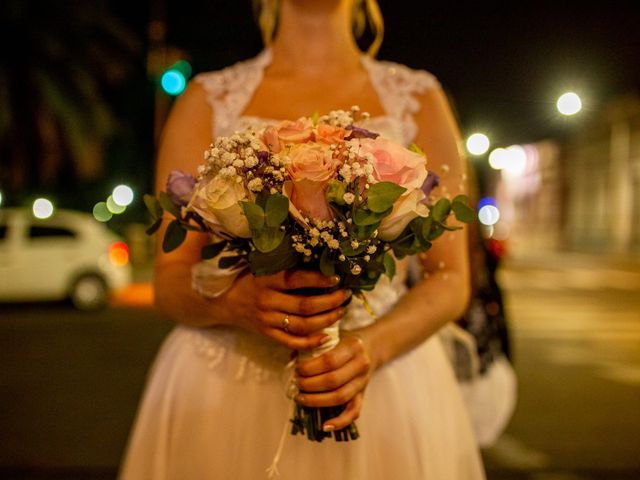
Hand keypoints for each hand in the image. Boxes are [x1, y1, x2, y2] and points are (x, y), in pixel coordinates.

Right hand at [224, 269, 351, 350]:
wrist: (225, 303)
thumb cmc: (249, 279)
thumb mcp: (262, 267)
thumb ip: (285, 267)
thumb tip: (319, 260)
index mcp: (266, 279)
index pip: (296, 280)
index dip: (318, 279)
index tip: (336, 277)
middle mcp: (266, 300)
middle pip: (304, 306)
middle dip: (330, 301)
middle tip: (345, 295)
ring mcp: (266, 320)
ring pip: (302, 325)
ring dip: (326, 320)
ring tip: (340, 312)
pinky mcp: (267, 334)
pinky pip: (292, 342)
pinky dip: (311, 342)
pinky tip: (326, 336)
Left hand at [294, 333, 372, 430]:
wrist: (369, 348)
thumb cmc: (342, 342)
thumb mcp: (332, 337)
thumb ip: (313, 345)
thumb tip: (293, 360)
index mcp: (354, 346)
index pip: (329, 360)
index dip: (310, 368)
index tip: (297, 369)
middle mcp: (362, 364)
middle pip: (333, 380)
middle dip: (310, 384)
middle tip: (297, 383)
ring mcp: (363, 382)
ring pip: (340, 397)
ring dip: (317, 400)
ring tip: (301, 397)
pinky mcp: (363, 396)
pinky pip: (353, 412)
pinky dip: (340, 422)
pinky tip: (324, 426)